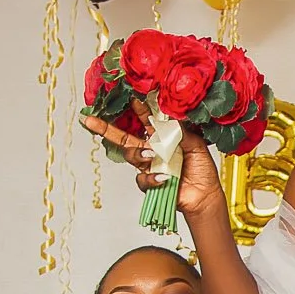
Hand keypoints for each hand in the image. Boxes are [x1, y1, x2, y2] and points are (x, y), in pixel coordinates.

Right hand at [82, 111, 224, 222]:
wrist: (205, 195)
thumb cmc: (202, 169)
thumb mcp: (196, 145)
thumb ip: (183, 132)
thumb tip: (172, 118)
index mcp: (162, 138)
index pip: (146, 121)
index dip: (138, 110)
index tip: (131, 97)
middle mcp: (152, 150)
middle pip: (123, 138)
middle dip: (105, 129)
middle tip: (89, 120)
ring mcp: (149, 166)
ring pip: (131, 156)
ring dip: (139, 154)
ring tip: (152, 154)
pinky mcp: (150, 182)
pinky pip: (142, 179)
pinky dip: (152, 178)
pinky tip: (164, 177)